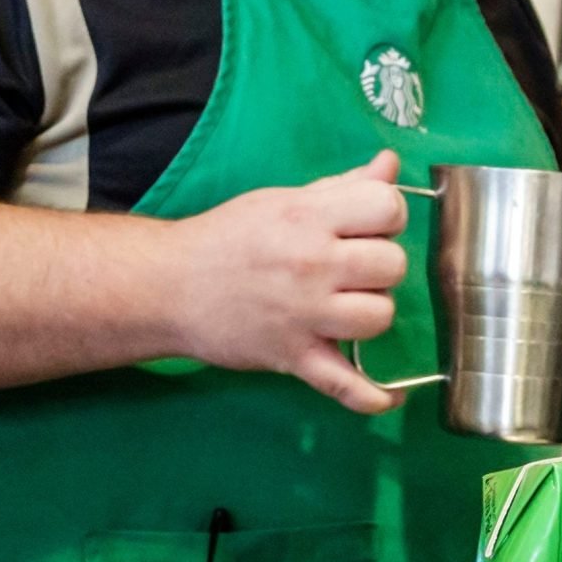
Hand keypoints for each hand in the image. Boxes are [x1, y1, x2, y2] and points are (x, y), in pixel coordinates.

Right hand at [166, 151, 411, 414]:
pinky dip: (372, 396)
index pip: (388, 207)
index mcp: (309, 216)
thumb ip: (342, 185)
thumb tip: (390, 164)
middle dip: (382, 266)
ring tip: (347, 308)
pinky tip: (391, 397)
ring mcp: (304, 314)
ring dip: (371, 313)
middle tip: (354, 270)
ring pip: (380, 317)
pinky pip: (347, 385)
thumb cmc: (227, 237)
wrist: (169, 285)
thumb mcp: (282, 199)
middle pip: (392, 265)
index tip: (368, 226)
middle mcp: (312, 263)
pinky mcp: (294, 357)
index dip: (388, 216)